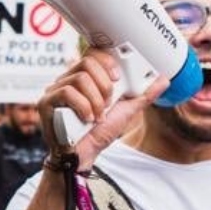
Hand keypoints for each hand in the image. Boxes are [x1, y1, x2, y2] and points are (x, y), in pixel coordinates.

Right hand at [39, 49, 168, 171]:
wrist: (85, 155)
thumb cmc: (99, 132)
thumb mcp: (126, 110)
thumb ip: (143, 94)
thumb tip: (164, 79)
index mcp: (85, 78)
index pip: (93, 54)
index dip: (107, 61)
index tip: (117, 79)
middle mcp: (67, 80)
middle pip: (87, 62)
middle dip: (105, 85)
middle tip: (108, 103)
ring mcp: (54, 90)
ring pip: (80, 78)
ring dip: (97, 100)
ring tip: (98, 116)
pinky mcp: (46, 103)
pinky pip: (67, 93)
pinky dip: (84, 107)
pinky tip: (87, 119)